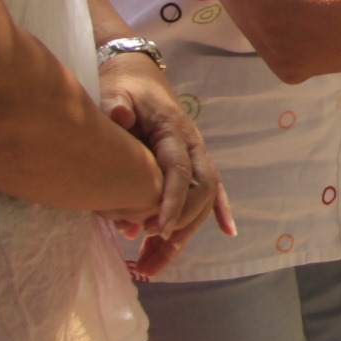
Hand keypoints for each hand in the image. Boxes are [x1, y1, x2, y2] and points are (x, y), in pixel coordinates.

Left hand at [99, 54, 234, 278]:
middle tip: (149, 253)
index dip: (171, 201)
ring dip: (183, 235)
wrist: (136, 74)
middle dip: (179, 226)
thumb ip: (115, 105)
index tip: (154, 230)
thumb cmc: (122, 86)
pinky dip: (219, 213)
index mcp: (174, 132)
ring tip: (154, 266)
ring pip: (203, 200)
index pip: (180, 171)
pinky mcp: (194, 163)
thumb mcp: (114, 91)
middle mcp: (193, 146)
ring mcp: (197, 156)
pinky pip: (212, 191)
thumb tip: (120, 117)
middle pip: (200, 192)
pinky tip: (227, 233)